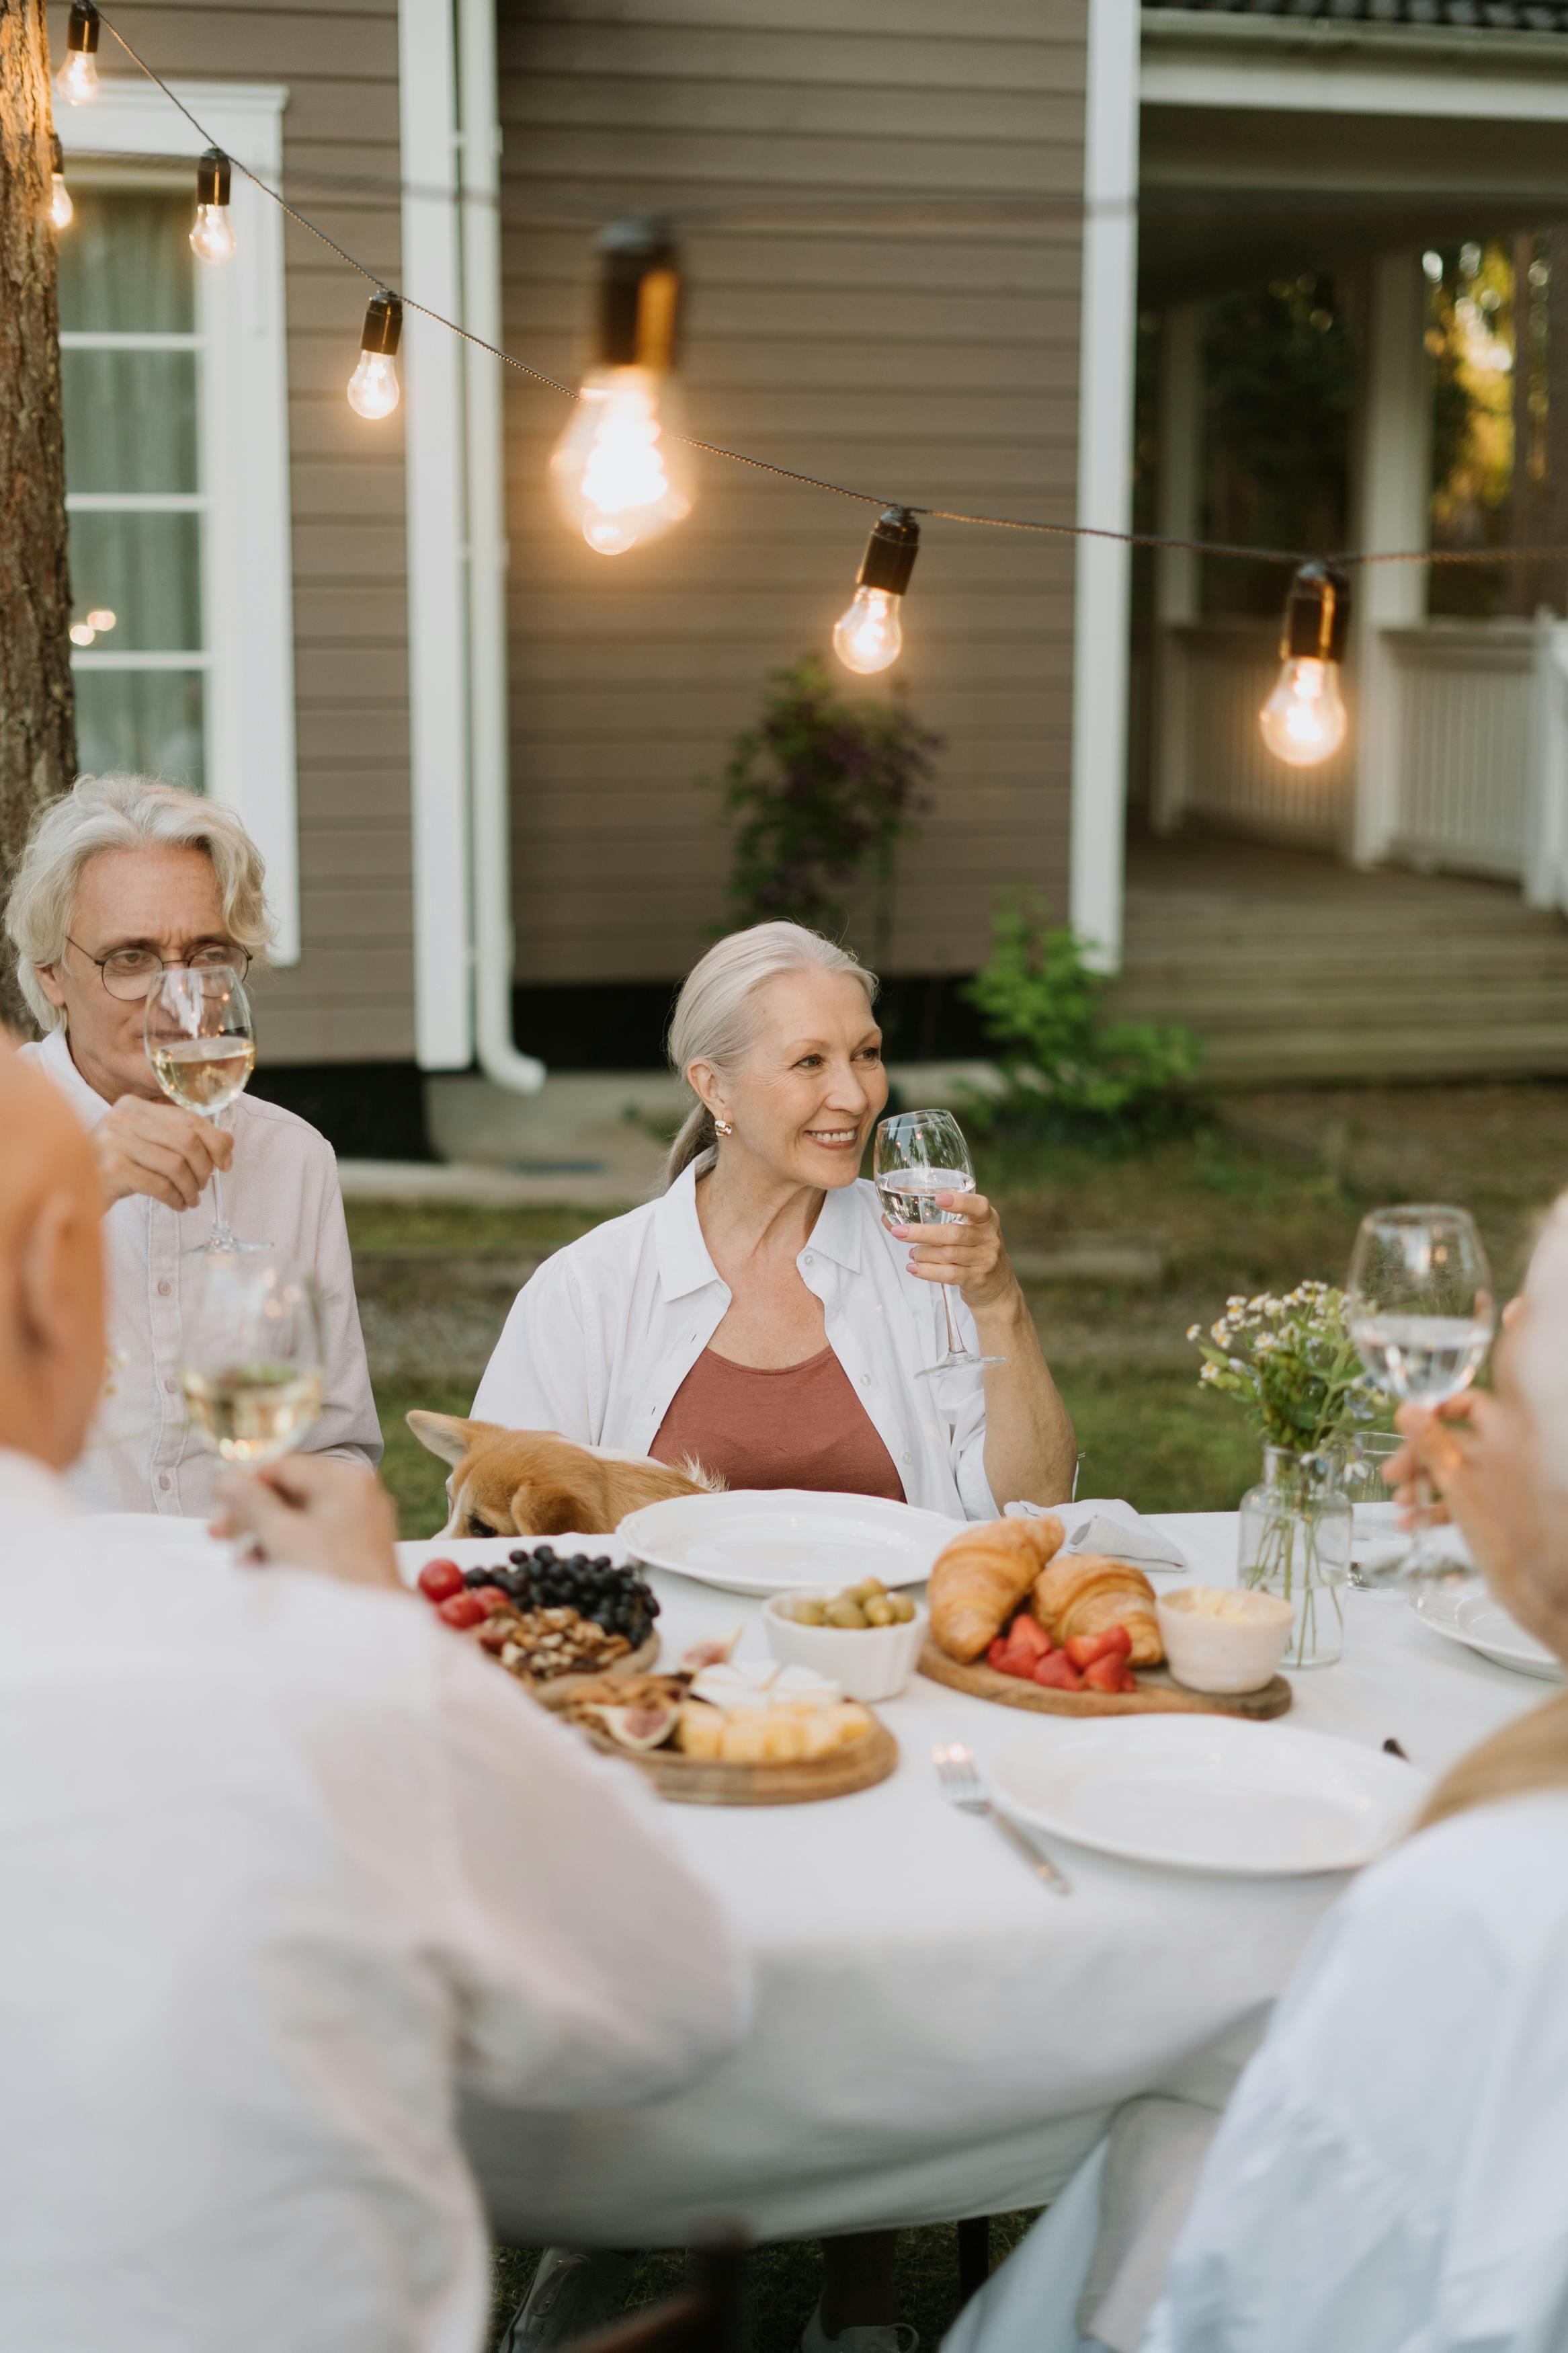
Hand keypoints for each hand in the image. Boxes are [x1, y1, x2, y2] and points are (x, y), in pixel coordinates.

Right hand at [93, 1096, 232, 1212]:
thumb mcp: (147, 1146)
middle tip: (204, 1185)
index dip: (215, 1142)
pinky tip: (177, 1204)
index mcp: (133, 1106)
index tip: (226, 1163)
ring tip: (190, 1198)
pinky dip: (175, 1198)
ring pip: (175, 1164)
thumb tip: (228, 1141)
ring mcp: (113, 1142)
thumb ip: (182, 1138)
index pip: (189, 1118)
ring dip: (190, 1187)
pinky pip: (159, 1185)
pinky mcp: (110, 1169)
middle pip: (186, 1140)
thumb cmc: (113, 1166)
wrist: (69, 1187)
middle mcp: (122, 1118)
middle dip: (204, 1167)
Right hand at [210, 1455, 402, 1590]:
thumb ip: (250, 1503)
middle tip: (216, 1533)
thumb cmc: (328, 1576)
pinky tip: (262, 1574)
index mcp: (344, 1478)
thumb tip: (226, 1478)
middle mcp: (358, 1494)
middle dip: (252, 1516)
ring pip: (300, 1521)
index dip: (246, 1483)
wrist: (371, 1630)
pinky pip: (315, 1541)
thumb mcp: (282, 1535)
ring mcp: (361, 1523)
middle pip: (291, 1494)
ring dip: (265, 1539)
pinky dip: (288, 1553)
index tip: (216, 1501)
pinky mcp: (358, 1552)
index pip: (284, 1466)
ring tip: (241, 1565)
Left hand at [886, 1190, 1019, 1317]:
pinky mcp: (977, 1279)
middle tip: (899, 1232)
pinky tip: (913, 1269)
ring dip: (923, 1253)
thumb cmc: (972, 1251)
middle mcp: (989, 1237)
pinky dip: (928, 1271)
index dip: (960, 1202)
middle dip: (923, 1233)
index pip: (979, 1206)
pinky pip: (949, 1275)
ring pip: (948, 1254)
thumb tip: (888, 1220)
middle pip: (954, 1233)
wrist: (997, 1287)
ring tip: (911, 1254)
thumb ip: (937, 1223)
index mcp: (987, 1219)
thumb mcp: (966, 1232)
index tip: (939, 1198)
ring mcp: (985, 1260)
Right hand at [1390, 1384, 1567, 1664]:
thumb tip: (1408, 1409)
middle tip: (1392, 1475)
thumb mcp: (1457, 1483)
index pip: (1471, 1403)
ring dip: (1424, 1484)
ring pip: (1457, 1471)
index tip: (1408, 1424)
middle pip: (1456, 1440)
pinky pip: (1467, 1496)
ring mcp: (1505, 1484)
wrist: (1537, 1585)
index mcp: (1505, 1438)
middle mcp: (1507, 1456)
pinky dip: (1440, 1506)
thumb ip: (1432, 1444)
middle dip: (1419, 1457)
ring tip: (1400, 1505)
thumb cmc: (1501, 1532)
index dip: (1438, 1410)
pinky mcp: (1500, 1510)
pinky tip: (1414, 1523)